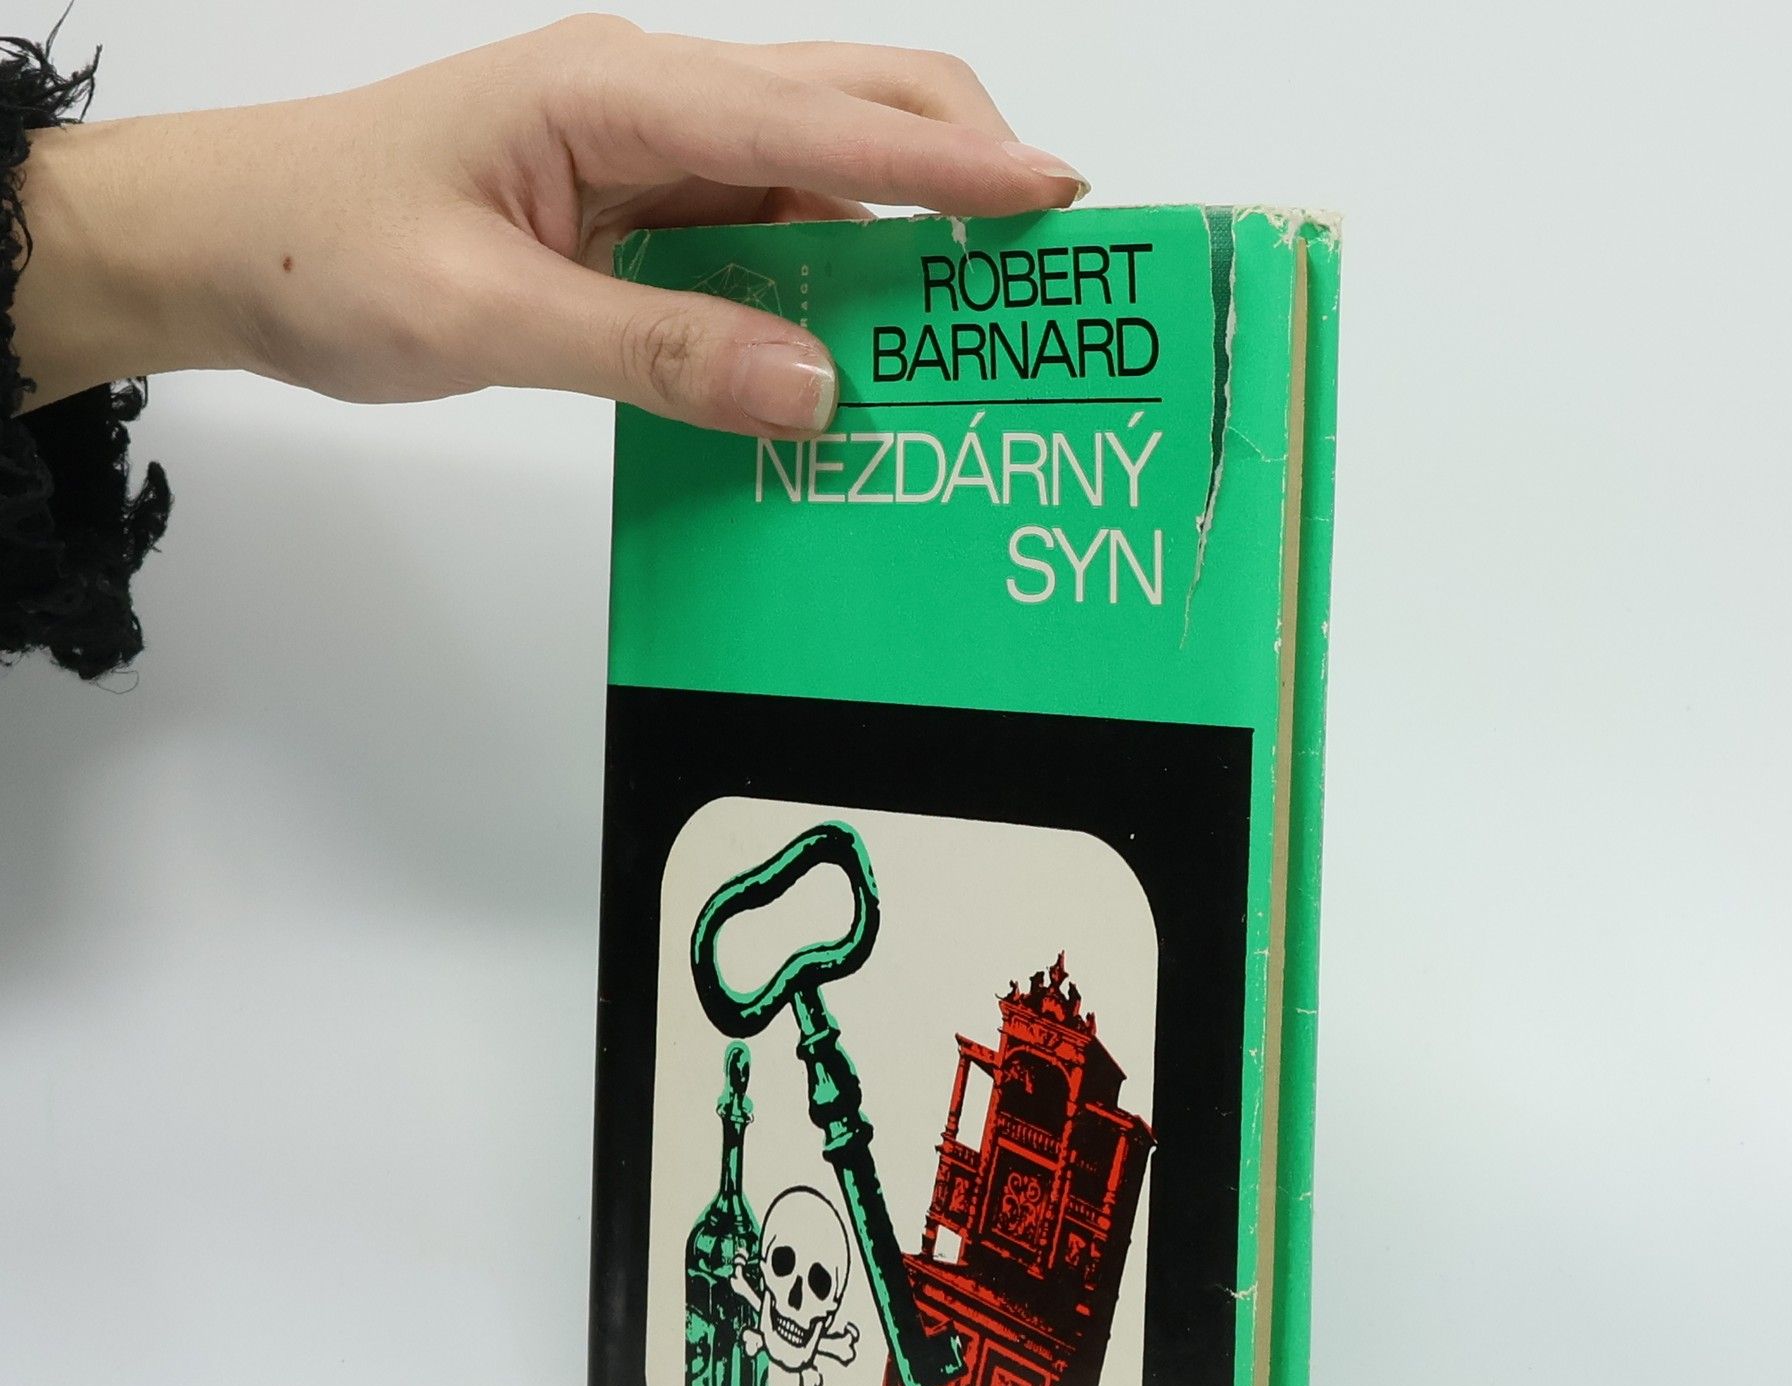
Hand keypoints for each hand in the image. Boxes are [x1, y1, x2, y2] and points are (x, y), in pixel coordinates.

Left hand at [12, 17, 1088, 431]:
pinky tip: (857, 360)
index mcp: (619, 92)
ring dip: (901, 247)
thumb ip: (651, 348)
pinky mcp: (645, 215)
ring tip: (975, 334)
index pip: (818, 118)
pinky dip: (828, 294)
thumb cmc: (328, 251)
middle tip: (1046, 269)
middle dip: (961, 171)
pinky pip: (767, 244)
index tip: (1056, 201)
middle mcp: (656, 105)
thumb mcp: (483, 313)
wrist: (231, 247)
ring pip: (821, 180)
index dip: (947, 163)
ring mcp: (655, 158)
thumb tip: (814, 384)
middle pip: (852, 106)